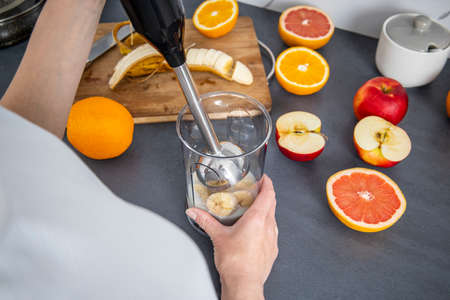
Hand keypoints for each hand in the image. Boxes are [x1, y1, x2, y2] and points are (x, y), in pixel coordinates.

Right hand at [186, 175, 277, 299]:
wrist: (244, 284)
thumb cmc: (235, 263)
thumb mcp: (217, 236)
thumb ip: (205, 220)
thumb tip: (194, 212)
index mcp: (257, 219)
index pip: (268, 194)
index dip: (267, 183)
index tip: (264, 178)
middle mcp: (269, 227)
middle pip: (272, 203)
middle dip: (266, 194)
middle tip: (258, 190)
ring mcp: (273, 239)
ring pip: (273, 217)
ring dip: (267, 209)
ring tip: (256, 209)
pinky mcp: (272, 249)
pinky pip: (273, 231)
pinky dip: (267, 225)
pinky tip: (257, 230)